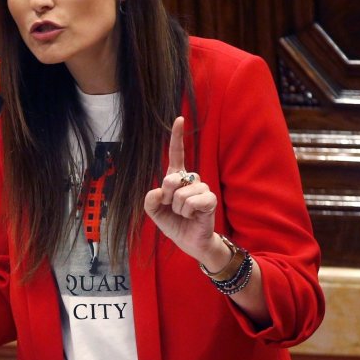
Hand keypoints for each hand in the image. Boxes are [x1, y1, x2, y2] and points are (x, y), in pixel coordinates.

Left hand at [143, 117, 220, 263]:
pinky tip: (193, 216)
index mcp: (176, 178)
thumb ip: (150, 201)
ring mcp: (202, 188)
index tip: (179, 118)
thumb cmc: (173, 223)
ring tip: (184, 214)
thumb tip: (158, 191)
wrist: (188, 241)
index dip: (177, 136)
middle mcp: (191, 179)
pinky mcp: (210, 199)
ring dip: (177, 209)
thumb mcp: (154, 212)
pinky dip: (187, 213)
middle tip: (174, 208)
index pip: (177, 154)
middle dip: (166, 198)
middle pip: (170, 179)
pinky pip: (192, 202)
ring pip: (180, 194)